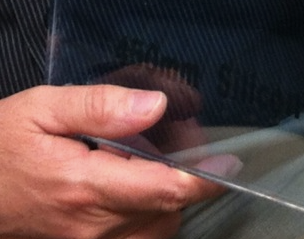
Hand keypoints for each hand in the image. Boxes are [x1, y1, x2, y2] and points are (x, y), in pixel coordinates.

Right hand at [0, 85, 228, 238]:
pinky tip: (139, 185)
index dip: (204, 179)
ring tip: (160, 158)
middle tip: (187, 139)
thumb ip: (100, 106)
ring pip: (152, 229)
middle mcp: (88, 224)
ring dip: (168, 198)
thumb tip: (155, 105)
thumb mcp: (43, 109)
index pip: (163, 190)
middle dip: (187, 178)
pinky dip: (148, 215)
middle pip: (165, 211)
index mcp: (84, 186)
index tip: (233, 163)